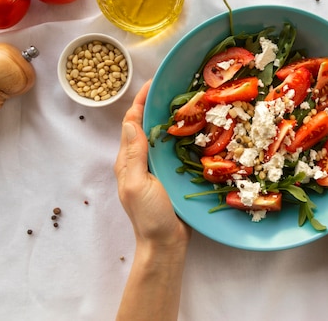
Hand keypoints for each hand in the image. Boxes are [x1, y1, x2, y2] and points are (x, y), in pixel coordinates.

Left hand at [114, 79, 190, 250]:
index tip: (153, 83)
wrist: (166, 244)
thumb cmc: (149, 217)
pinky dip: (185, 136)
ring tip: (190, 101)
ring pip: (164, 135)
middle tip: (177, 87)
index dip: (140, 102)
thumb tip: (131, 122)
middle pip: (148, 125)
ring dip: (173, 118)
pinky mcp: (174, 175)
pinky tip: (199, 128)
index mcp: (128, 160)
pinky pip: (178, 149)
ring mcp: (158, 167)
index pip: (132, 123)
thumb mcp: (137, 185)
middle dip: (158, 104)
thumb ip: (134, 155)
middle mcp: (142, 160)